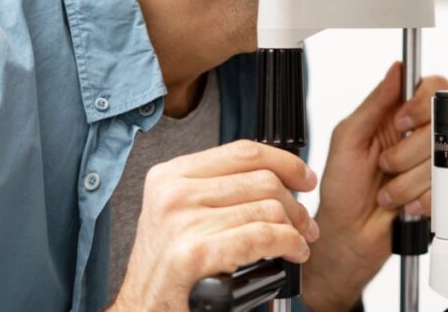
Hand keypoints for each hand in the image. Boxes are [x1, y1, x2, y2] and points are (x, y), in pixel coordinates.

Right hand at [110, 140, 318, 310]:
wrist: (142, 310)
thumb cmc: (169, 268)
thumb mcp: (183, 213)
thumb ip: (221, 189)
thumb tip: (280, 177)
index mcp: (170, 175)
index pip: (244, 152)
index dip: (285, 162)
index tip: (304, 177)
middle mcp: (174, 193)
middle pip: (262, 180)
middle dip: (295, 204)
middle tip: (305, 222)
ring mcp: (183, 222)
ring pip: (268, 209)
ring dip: (295, 228)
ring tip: (298, 241)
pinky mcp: (196, 253)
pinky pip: (263, 236)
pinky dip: (289, 244)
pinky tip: (293, 253)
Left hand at [302, 62, 447, 311]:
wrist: (350, 237)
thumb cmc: (341, 191)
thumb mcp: (348, 139)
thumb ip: (374, 102)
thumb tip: (396, 70)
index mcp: (395, 116)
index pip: (431, 88)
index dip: (421, 104)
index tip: (401, 123)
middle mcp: (416, 136)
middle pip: (440, 124)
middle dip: (408, 151)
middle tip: (385, 164)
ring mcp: (430, 163)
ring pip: (442, 158)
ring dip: (408, 181)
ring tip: (389, 189)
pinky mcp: (441, 189)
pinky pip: (446, 187)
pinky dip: (420, 198)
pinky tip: (403, 203)